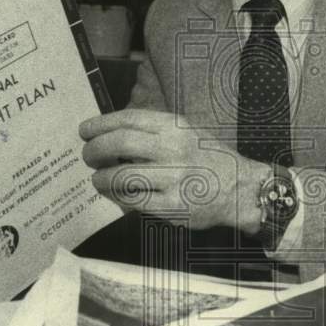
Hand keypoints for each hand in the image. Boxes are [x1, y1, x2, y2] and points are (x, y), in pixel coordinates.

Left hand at [79, 109, 264, 233]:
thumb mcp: (186, 132)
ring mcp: (173, 179)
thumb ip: (152, 130)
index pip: (127, 119)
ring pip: (120, 176)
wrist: (240, 188)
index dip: (99, 124)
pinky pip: (132, 201)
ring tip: (98, 179)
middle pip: (117, 144)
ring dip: (100, 178)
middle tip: (88, 156)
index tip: (85, 131)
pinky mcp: (172, 206)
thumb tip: (109, 133)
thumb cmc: (207, 158)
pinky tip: (116, 195)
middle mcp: (173, 149)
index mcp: (175, 126)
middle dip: (94, 150)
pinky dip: (117, 198)